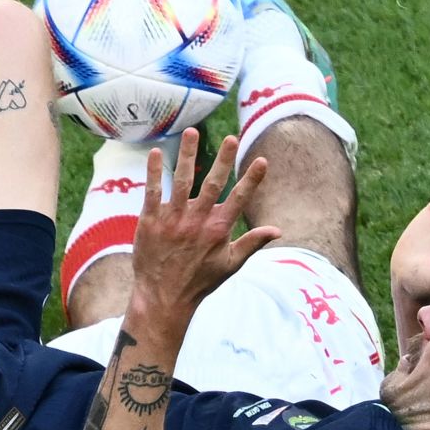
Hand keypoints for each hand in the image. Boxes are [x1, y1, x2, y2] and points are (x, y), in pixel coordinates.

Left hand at [130, 130, 279, 325]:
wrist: (164, 297)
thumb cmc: (199, 281)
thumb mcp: (230, 264)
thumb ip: (252, 242)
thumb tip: (278, 230)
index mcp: (218, 229)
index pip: (239, 198)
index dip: (251, 179)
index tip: (262, 160)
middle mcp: (197, 221)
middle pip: (212, 183)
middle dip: (224, 160)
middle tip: (232, 138)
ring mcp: (173, 219)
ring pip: (182, 181)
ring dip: (189, 155)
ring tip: (192, 132)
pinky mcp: (150, 221)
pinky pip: (152, 191)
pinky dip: (155, 172)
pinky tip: (157, 152)